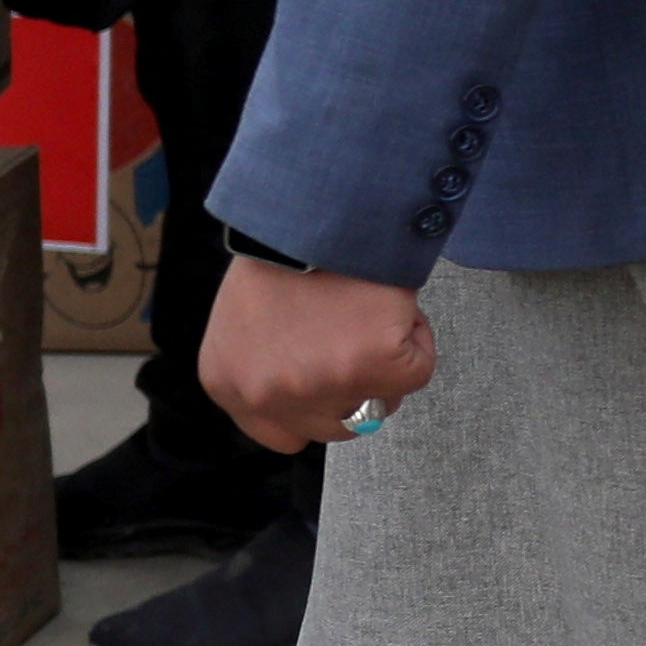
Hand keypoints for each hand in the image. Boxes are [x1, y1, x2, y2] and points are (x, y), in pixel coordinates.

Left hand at [199, 256, 436, 449]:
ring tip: (371, 315)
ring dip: (388, 363)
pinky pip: (418, 373)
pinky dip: (418, 339)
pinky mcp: (372, 366)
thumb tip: (316, 395)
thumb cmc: (287, 251)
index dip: (317, 407)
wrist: (318, 211)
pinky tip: (393, 307)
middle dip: (358, 388)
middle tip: (360, 339)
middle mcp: (267, 395)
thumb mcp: (244, 321)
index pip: (284, 434)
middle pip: (337, 426)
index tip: (333, 379)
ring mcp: (319, 385)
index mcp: (227, 383)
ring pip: (380, 404)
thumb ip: (266, 367)